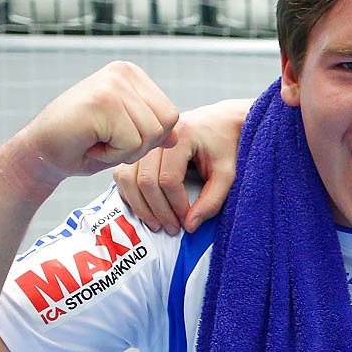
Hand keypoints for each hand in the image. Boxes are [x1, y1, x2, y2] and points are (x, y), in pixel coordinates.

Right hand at [10, 62, 178, 196]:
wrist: (40, 152)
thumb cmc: (83, 144)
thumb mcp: (126, 135)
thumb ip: (151, 129)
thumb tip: (177, 135)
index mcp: (132, 75)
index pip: (172, 116)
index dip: (149, 138)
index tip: (116, 134)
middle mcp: (124, 72)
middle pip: (166, 124)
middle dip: (140, 145)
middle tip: (105, 139)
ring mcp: (112, 84)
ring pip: (151, 135)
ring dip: (124, 151)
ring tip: (97, 139)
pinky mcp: (102, 102)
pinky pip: (132, 143)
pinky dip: (112, 154)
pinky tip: (89, 143)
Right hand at [113, 98, 250, 232]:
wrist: (220, 122)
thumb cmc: (226, 146)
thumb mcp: (228, 173)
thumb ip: (212, 200)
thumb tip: (189, 226)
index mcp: (181, 135)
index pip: (169, 179)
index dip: (176, 205)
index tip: (186, 221)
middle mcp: (157, 137)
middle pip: (145, 180)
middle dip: (158, 210)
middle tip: (171, 229)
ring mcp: (144, 142)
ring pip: (128, 179)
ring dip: (140, 206)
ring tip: (158, 225)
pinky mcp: (137, 149)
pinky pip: (123, 175)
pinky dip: (130, 195)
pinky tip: (145, 210)